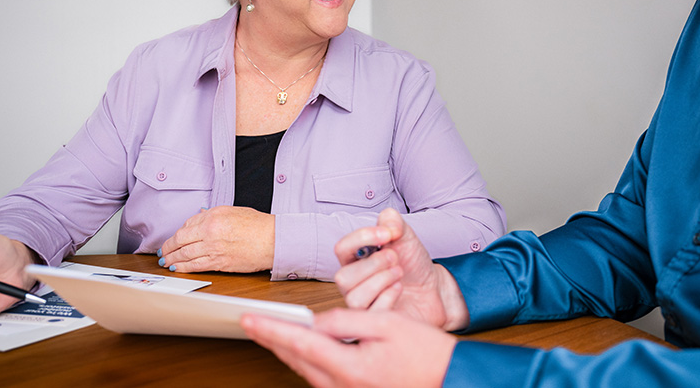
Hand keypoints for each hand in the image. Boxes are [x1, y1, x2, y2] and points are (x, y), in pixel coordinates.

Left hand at [159, 206, 274, 272]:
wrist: (272, 239)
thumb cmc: (258, 225)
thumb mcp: (233, 211)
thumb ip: (212, 216)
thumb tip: (197, 221)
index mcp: (213, 216)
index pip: (186, 225)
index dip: (177, 234)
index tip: (173, 239)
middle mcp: (210, 231)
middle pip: (181, 240)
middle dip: (169, 248)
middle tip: (163, 252)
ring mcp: (213, 248)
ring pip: (185, 255)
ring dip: (173, 259)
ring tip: (166, 262)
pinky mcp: (219, 262)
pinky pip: (196, 266)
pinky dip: (184, 268)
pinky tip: (177, 268)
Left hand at [241, 308, 455, 387]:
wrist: (450, 379)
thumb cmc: (425, 352)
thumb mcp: (387, 323)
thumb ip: (347, 320)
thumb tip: (317, 321)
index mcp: (350, 367)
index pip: (299, 344)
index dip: (271, 329)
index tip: (249, 319)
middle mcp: (343, 386)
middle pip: (296, 360)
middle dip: (272, 339)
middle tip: (251, 322)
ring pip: (305, 370)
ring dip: (286, 349)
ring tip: (268, 331)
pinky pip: (319, 376)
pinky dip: (305, 359)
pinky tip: (300, 348)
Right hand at [333, 208, 468, 330]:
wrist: (432, 287)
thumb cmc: (412, 263)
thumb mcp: (405, 236)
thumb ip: (393, 222)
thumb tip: (386, 222)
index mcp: (354, 259)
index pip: (342, 248)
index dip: (362, 238)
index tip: (388, 234)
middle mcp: (353, 282)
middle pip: (343, 277)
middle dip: (373, 265)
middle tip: (395, 258)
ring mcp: (362, 303)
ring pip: (354, 297)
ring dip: (381, 281)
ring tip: (399, 273)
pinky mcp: (375, 319)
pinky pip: (371, 313)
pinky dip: (388, 297)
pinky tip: (399, 289)